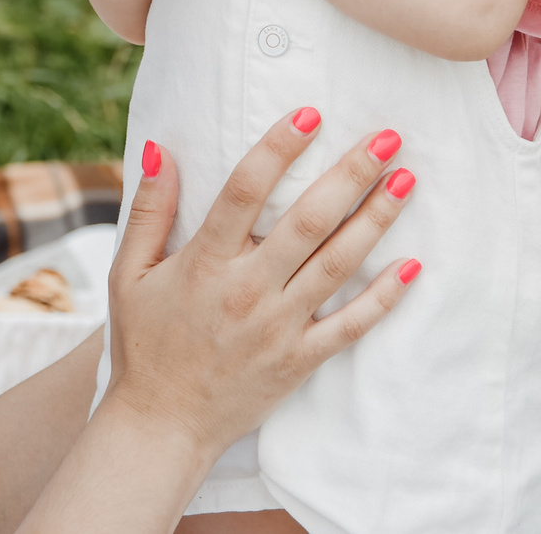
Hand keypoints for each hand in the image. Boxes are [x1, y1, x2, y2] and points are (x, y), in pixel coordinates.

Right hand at [101, 111, 420, 458]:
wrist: (160, 426)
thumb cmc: (145, 344)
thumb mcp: (129, 273)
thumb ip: (149, 210)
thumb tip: (159, 148)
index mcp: (205, 262)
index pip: (245, 190)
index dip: (279, 147)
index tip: (311, 113)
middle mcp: (246, 290)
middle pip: (308, 221)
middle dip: (352, 174)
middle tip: (388, 136)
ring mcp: (278, 327)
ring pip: (336, 265)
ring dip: (376, 221)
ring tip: (406, 181)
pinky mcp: (299, 360)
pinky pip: (349, 326)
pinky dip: (383, 298)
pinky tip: (411, 266)